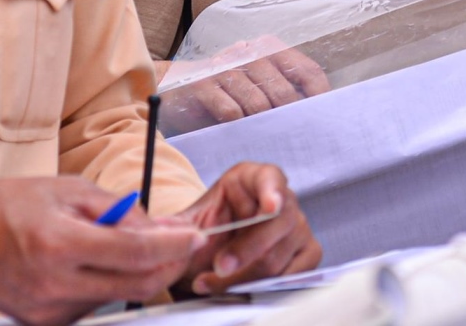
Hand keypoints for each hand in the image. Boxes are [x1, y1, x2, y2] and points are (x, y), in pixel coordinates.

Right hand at [0, 176, 204, 325]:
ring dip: (136, 273)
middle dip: (167, 264)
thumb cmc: (6, 206)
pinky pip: (94, 306)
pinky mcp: (44, 323)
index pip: (134, 251)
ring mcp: (48, 311)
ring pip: (117, 298)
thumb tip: (159, 226)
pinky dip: (107, 284)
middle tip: (179, 242)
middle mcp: (54, 285)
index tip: (195, 235)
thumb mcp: (66, 189)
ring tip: (124, 243)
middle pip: (136, 285)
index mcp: (58, 244)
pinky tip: (94, 262)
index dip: (172, 244)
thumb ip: (116, 209)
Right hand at [159, 39, 330, 133]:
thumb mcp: (258, 86)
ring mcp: (224, 67)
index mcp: (269, 49)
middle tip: (292, 137)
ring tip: (264, 137)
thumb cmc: (227, 92)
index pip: (306, 70)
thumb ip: (284, 92)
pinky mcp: (201, 83)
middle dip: (289, 117)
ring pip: (257, 101)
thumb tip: (317, 115)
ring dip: (262, 123)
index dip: (319, 95)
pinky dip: (237, 124)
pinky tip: (237, 130)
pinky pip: (229, 110)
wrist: (175, 88)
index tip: (325, 117)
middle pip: (283, 89)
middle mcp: (249, 53)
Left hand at [177, 162, 319, 295]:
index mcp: (254, 179)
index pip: (271, 178)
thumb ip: (177, 226)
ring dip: (243, 276)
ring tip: (213, 282)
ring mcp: (298, 227)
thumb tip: (159, 230)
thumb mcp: (190, 223)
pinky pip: (293, 273)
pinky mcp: (307, 253)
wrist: (214, 255)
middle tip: (219, 266)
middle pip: (276, 224)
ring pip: (278, 256)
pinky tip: (240, 288)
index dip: (272, 191)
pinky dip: (264, 286)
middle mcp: (283, 200)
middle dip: (246, 250)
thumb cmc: (208, 232)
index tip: (270, 207)